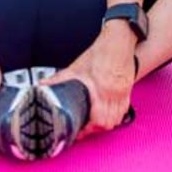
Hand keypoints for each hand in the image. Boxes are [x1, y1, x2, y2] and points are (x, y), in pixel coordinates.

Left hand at [39, 22, 137, 139]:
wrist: (119, 41)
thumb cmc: (100, 53)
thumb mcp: (77, 67)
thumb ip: (60, 79)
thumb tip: (43, 86)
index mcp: (101, 89)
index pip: (97, 119)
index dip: (86, 128)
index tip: (78, 130)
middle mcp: (114, 93)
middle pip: (107, 123)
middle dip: (94, 128)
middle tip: (84, 128)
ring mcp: (123, 93)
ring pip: (116, 119)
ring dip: (105, 124)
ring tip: (94, 122)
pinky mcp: (128, 91)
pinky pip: (123, 111)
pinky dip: (115, 116)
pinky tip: (107, 113)